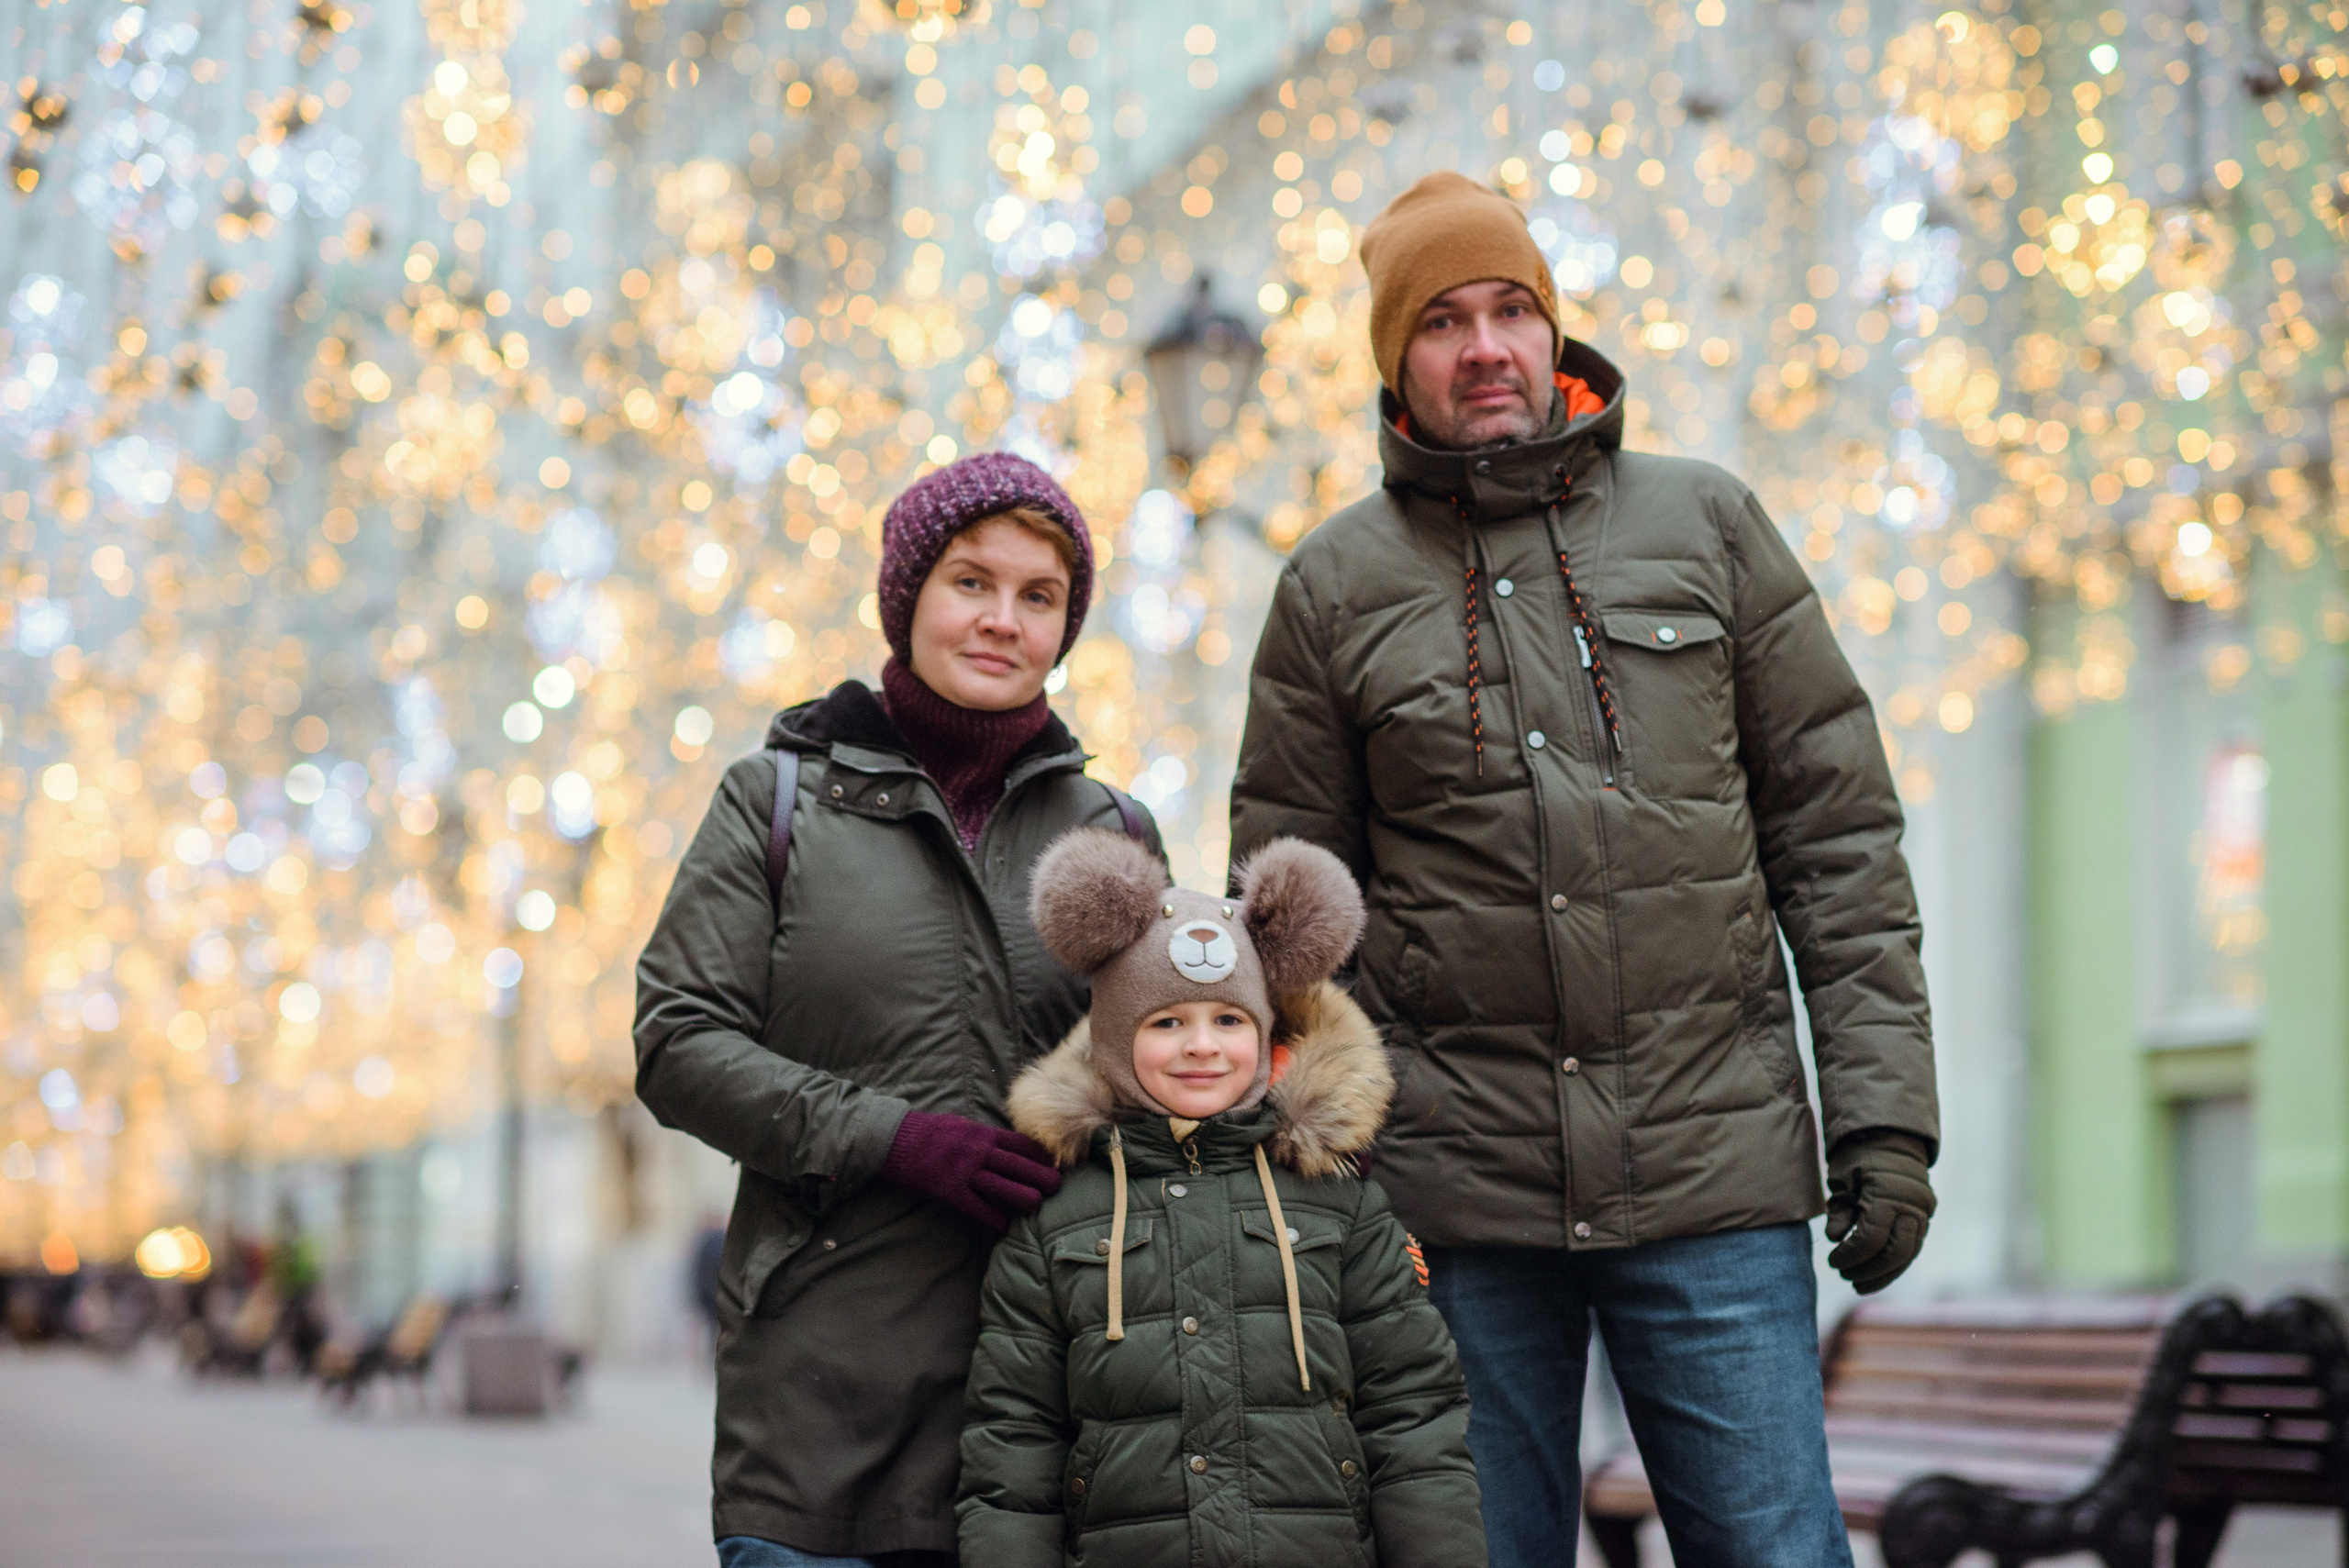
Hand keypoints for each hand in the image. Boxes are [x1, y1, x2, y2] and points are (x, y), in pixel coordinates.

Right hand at [880, 1110, 1063, 1232]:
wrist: (896, 1140)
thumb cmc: (930, 1131)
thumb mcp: (962, 1124)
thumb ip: (985, 1135)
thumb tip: (1006, 1144)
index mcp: (984, 1134)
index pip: (1022, 1144)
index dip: (1041, 1156)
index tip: (1055, 1164)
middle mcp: (980, 1151)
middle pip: (1021, 1166)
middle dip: (1042, 1177)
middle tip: (1057, 1187)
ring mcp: (966, 1172)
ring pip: (1005, 1187)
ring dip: (1025, 1198)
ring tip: (1038, 1206)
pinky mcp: (952, 1191)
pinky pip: (979, 1208)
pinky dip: (995, 1218)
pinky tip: (1006, 1226)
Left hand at [1826, 1130, 1934, 1294]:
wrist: (1889, 1137)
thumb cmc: (1859, 1156)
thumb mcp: (1842, 1178)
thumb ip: (1840, 1210)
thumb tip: (1835, 1239)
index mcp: (1888, 1193)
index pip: (1871, 1238)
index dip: (1851, 1255)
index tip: (1833, 1262)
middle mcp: (1912, 1205)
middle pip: (1896, 1252)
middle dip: (1870, 1271)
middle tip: (1846, 1278)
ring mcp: (1923, 1212)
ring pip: (1908, 1254)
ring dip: (1885, 1273)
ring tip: (1859, 1283)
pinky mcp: (1925, 1217)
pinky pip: (1913, 1246)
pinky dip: (1895, 1262)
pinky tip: (1876, 1272)